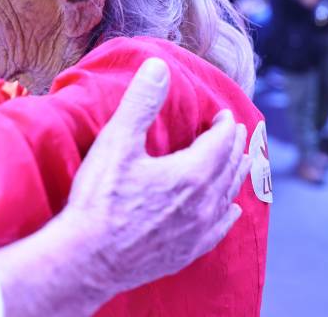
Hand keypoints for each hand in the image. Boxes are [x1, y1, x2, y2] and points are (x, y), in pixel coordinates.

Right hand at [64, 58, 249, 295]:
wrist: (87, 260)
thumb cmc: (100, 199)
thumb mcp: (117, 142)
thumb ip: (141, 102)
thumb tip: (158, 66)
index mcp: (192, 173)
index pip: (221, 143)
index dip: (225, 125)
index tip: (222, 115)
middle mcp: (203, 203)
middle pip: (230, 168)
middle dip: (234, 146)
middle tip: (235, 133)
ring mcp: (197, 231)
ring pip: (228, 196)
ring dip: (235, 175)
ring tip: (240, 162)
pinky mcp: (186, 252)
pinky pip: (219, 228)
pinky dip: (229, 213)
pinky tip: (232, 211)